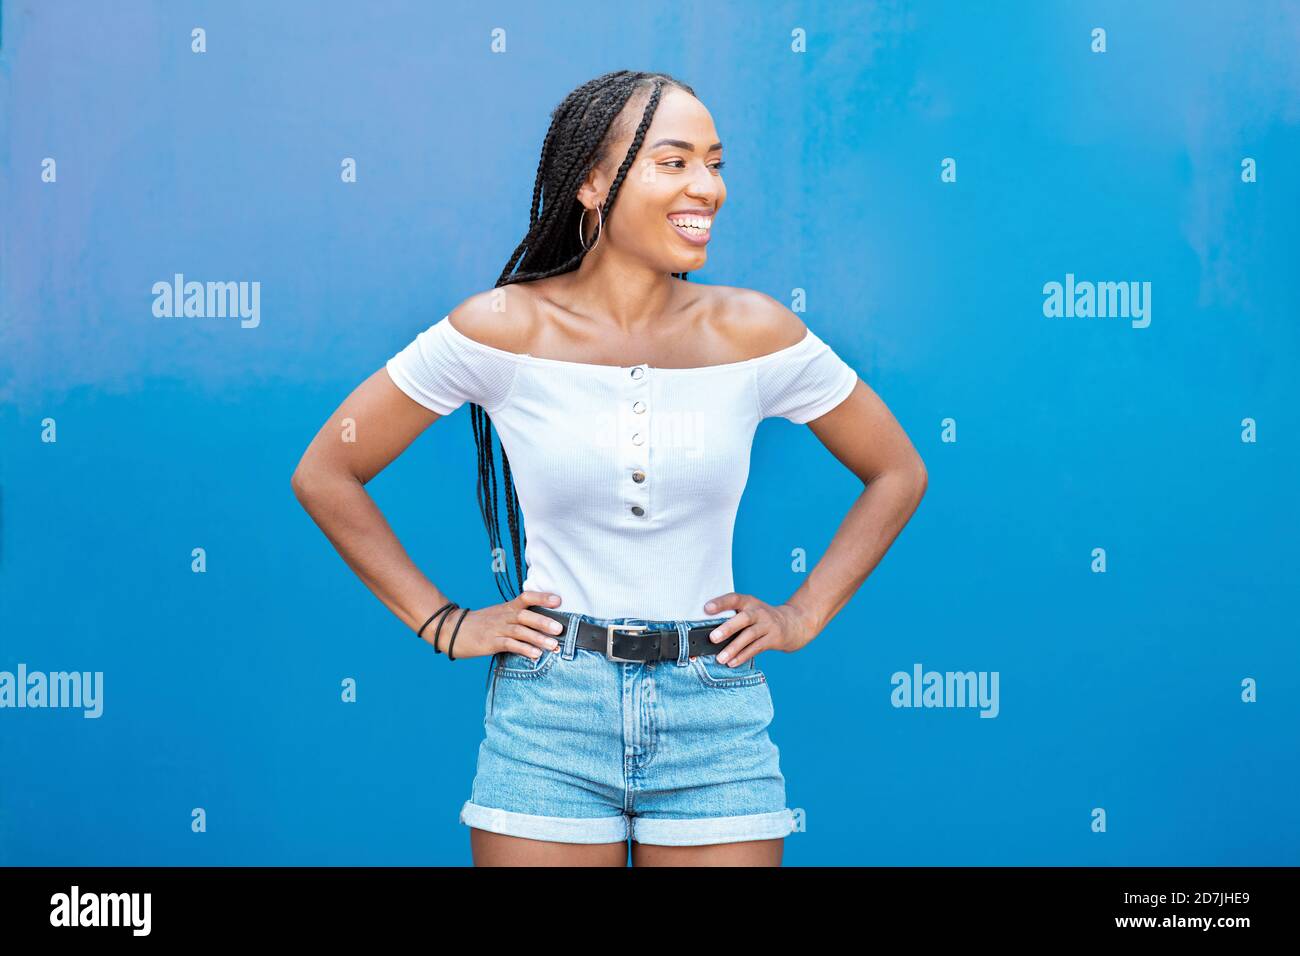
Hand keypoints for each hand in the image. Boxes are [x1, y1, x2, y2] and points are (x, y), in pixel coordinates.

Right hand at [425, 591, 566, 659]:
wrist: (452, 630)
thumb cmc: (480, 624)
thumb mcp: (498, 615)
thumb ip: (517, 616)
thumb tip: (541, 622)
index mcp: (507, 608)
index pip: (526, 597)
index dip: (542, 597)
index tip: (558, 600)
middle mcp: (504, 616)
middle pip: (526, 615)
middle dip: (544, 621)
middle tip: (560, 628)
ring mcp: (497, 629)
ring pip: (520, 631)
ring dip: (538, 638)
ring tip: (553, 646)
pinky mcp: (491, 643)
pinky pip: (509, 645)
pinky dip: (523, 649)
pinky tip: (535, 655)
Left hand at [700, 593, 819, 666]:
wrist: (793, 623)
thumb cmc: (762, 618)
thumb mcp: (750, 610)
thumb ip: (732, 616)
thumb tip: (708, 631)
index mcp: (749, 602)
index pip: (734, 599)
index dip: (720, 603)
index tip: (706, 608)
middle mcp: (759, 612)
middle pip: (744, 618)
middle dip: (728, 628)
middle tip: (713, 637)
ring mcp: (768, 625)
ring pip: (750, 636)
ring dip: (734, 648)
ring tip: (720, 658)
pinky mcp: (774, 639)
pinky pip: (757, 648)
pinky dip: (743, 656)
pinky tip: (732, 662)